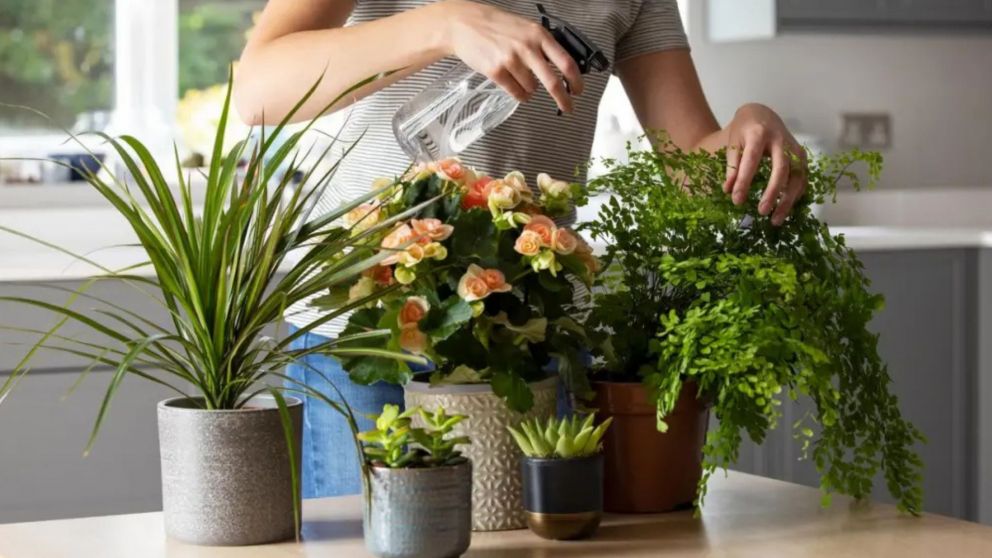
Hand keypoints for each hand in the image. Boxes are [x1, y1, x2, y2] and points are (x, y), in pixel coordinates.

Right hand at [440, 0, 582, 112]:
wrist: (465, 24)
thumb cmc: (496, 26)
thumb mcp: (526, 28)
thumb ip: (543, 45)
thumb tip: (562, 67)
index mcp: (539, 35)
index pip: (566, 62)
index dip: (576, 80)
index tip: (578, 90)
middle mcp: (527, 48)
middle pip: (553, 82)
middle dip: (563, 99)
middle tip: (567, 107)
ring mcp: (511, 60)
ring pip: (532, 89)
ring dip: (531, 89)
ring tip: (520, 77)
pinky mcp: (496, 72)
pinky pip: (516, 93)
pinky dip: (519, 94)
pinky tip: (515, 86)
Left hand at [722, 104, 807, 225]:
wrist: (761, 115)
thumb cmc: (744, 131)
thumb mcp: (733, 143)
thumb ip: (731, 166)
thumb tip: (728, 191)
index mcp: (759, 134)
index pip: (751, 160)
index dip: (744, 181)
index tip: (737, 200)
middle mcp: (781, 140)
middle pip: (781, 169)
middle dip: (772, 192)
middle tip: (761, 212)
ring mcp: (794, 148)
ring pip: (797, 176)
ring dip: (788, 200)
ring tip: (775, 220)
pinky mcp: (802, 155)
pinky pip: (803, 178)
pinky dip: (796, 195)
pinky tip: (786, 209)